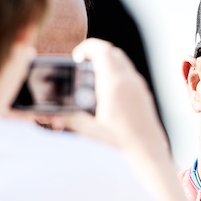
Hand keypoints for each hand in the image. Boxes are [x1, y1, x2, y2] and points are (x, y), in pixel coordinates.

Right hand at [40, 38, 170, 163]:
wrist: (148, 152)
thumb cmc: (121, 143)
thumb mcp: (91, 131)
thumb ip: (70, 119)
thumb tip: (52, 114)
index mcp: (114, 84)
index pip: (101, 50)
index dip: (86, 48)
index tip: (76, 57)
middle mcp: (129, 81)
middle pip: (112, 52)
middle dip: (95, 53)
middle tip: (81, 64)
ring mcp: (139, 87)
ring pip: (122, 61)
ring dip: (107, 61)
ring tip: (92, 75)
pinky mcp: (144, 94)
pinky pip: (129, 73)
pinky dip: (117, 72)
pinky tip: (107, 89)